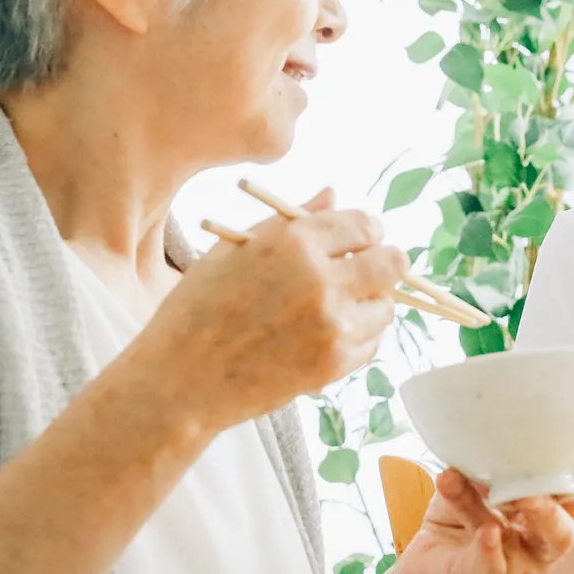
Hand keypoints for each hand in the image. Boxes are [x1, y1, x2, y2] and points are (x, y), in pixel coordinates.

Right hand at [140, 190, 407, 431]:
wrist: (180, 379)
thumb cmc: (198, 309)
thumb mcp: (236, 249)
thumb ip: (291, 219)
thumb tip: (333, 194)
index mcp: (294, 241)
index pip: (365, 225)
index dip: (365, 232)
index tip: (358, 242)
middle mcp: (320, 279)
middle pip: (392, 263)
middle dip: (382, 263)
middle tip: (361, 273)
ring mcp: (331, 324)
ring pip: (386, 306)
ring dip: (369, 304)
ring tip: (335, 308)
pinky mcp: (334, 363)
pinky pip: (371, 344)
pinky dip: (357, 338)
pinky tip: (324, 336)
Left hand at [395, 467, 573, 573]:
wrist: (423, 558)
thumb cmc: (457, 517)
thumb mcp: (471, 485)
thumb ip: (484, 471)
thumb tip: (487, 447)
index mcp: (541, 519)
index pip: (570, 504)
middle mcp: (536, 547)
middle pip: (561, 533)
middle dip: (554, 508)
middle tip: (537, 487)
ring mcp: (513, 569)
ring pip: (522, 546)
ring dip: (510, 514)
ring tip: (507, 495)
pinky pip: (490, 570)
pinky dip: (489, 550)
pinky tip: (488, 532)